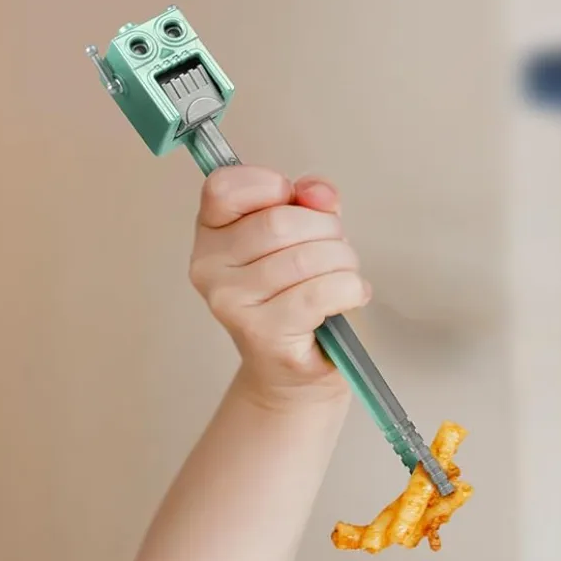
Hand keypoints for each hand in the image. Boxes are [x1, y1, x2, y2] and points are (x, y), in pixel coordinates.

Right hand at [188, 165, 367, 398]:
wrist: (298, 374)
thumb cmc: (300, 302)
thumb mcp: (304, 238)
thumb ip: (310, 204)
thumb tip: (319, 192)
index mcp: (211, 233)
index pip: (226, 187)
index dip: (273, 187)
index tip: (298, 204)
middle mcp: (209, 267)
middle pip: (279, 222)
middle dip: (326, 231)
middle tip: (338, 252)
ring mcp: (231, 302)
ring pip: (304, 257)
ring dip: (343, 263)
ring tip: (346, 277)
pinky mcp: (263, 331)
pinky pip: (317, 294)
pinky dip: (348, 289)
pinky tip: (351, 295)